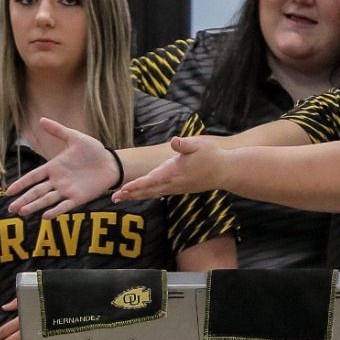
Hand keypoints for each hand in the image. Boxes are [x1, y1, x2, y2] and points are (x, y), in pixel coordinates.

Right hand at [7, 120, 120, 216]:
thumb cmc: (94, 151)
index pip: (33, 177)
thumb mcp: (75, 138)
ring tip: (22, 212)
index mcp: (54, 167)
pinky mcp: (78, 198)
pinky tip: (45, 216)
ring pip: (47, 200)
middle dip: (24, 200)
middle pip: (36, 192)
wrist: (111, 163)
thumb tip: (41, 120)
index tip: (9, 191)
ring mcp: (67, 190)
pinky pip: (64, 206)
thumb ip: (58, 131)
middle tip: (11, 209)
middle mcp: (57, 181)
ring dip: (35, 206)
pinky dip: (55, 211)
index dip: (21, 184)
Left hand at [115, 135, 230, 202]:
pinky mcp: (179, 188)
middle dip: (130, 194)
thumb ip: (184, 144)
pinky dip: (147, 194)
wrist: (226, 172)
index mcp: (174, 171)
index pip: (151, 180)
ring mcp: (176, 188)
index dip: (137, 185)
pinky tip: (140, 195)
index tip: (124, 189)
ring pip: (152, 193)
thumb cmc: (212, 156)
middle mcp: (173, 183)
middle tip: (113, 198)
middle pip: (148, 190)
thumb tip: (175, 141)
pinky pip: (159, 193)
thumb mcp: (199, 145)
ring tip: (121, 198)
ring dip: (136, 196)